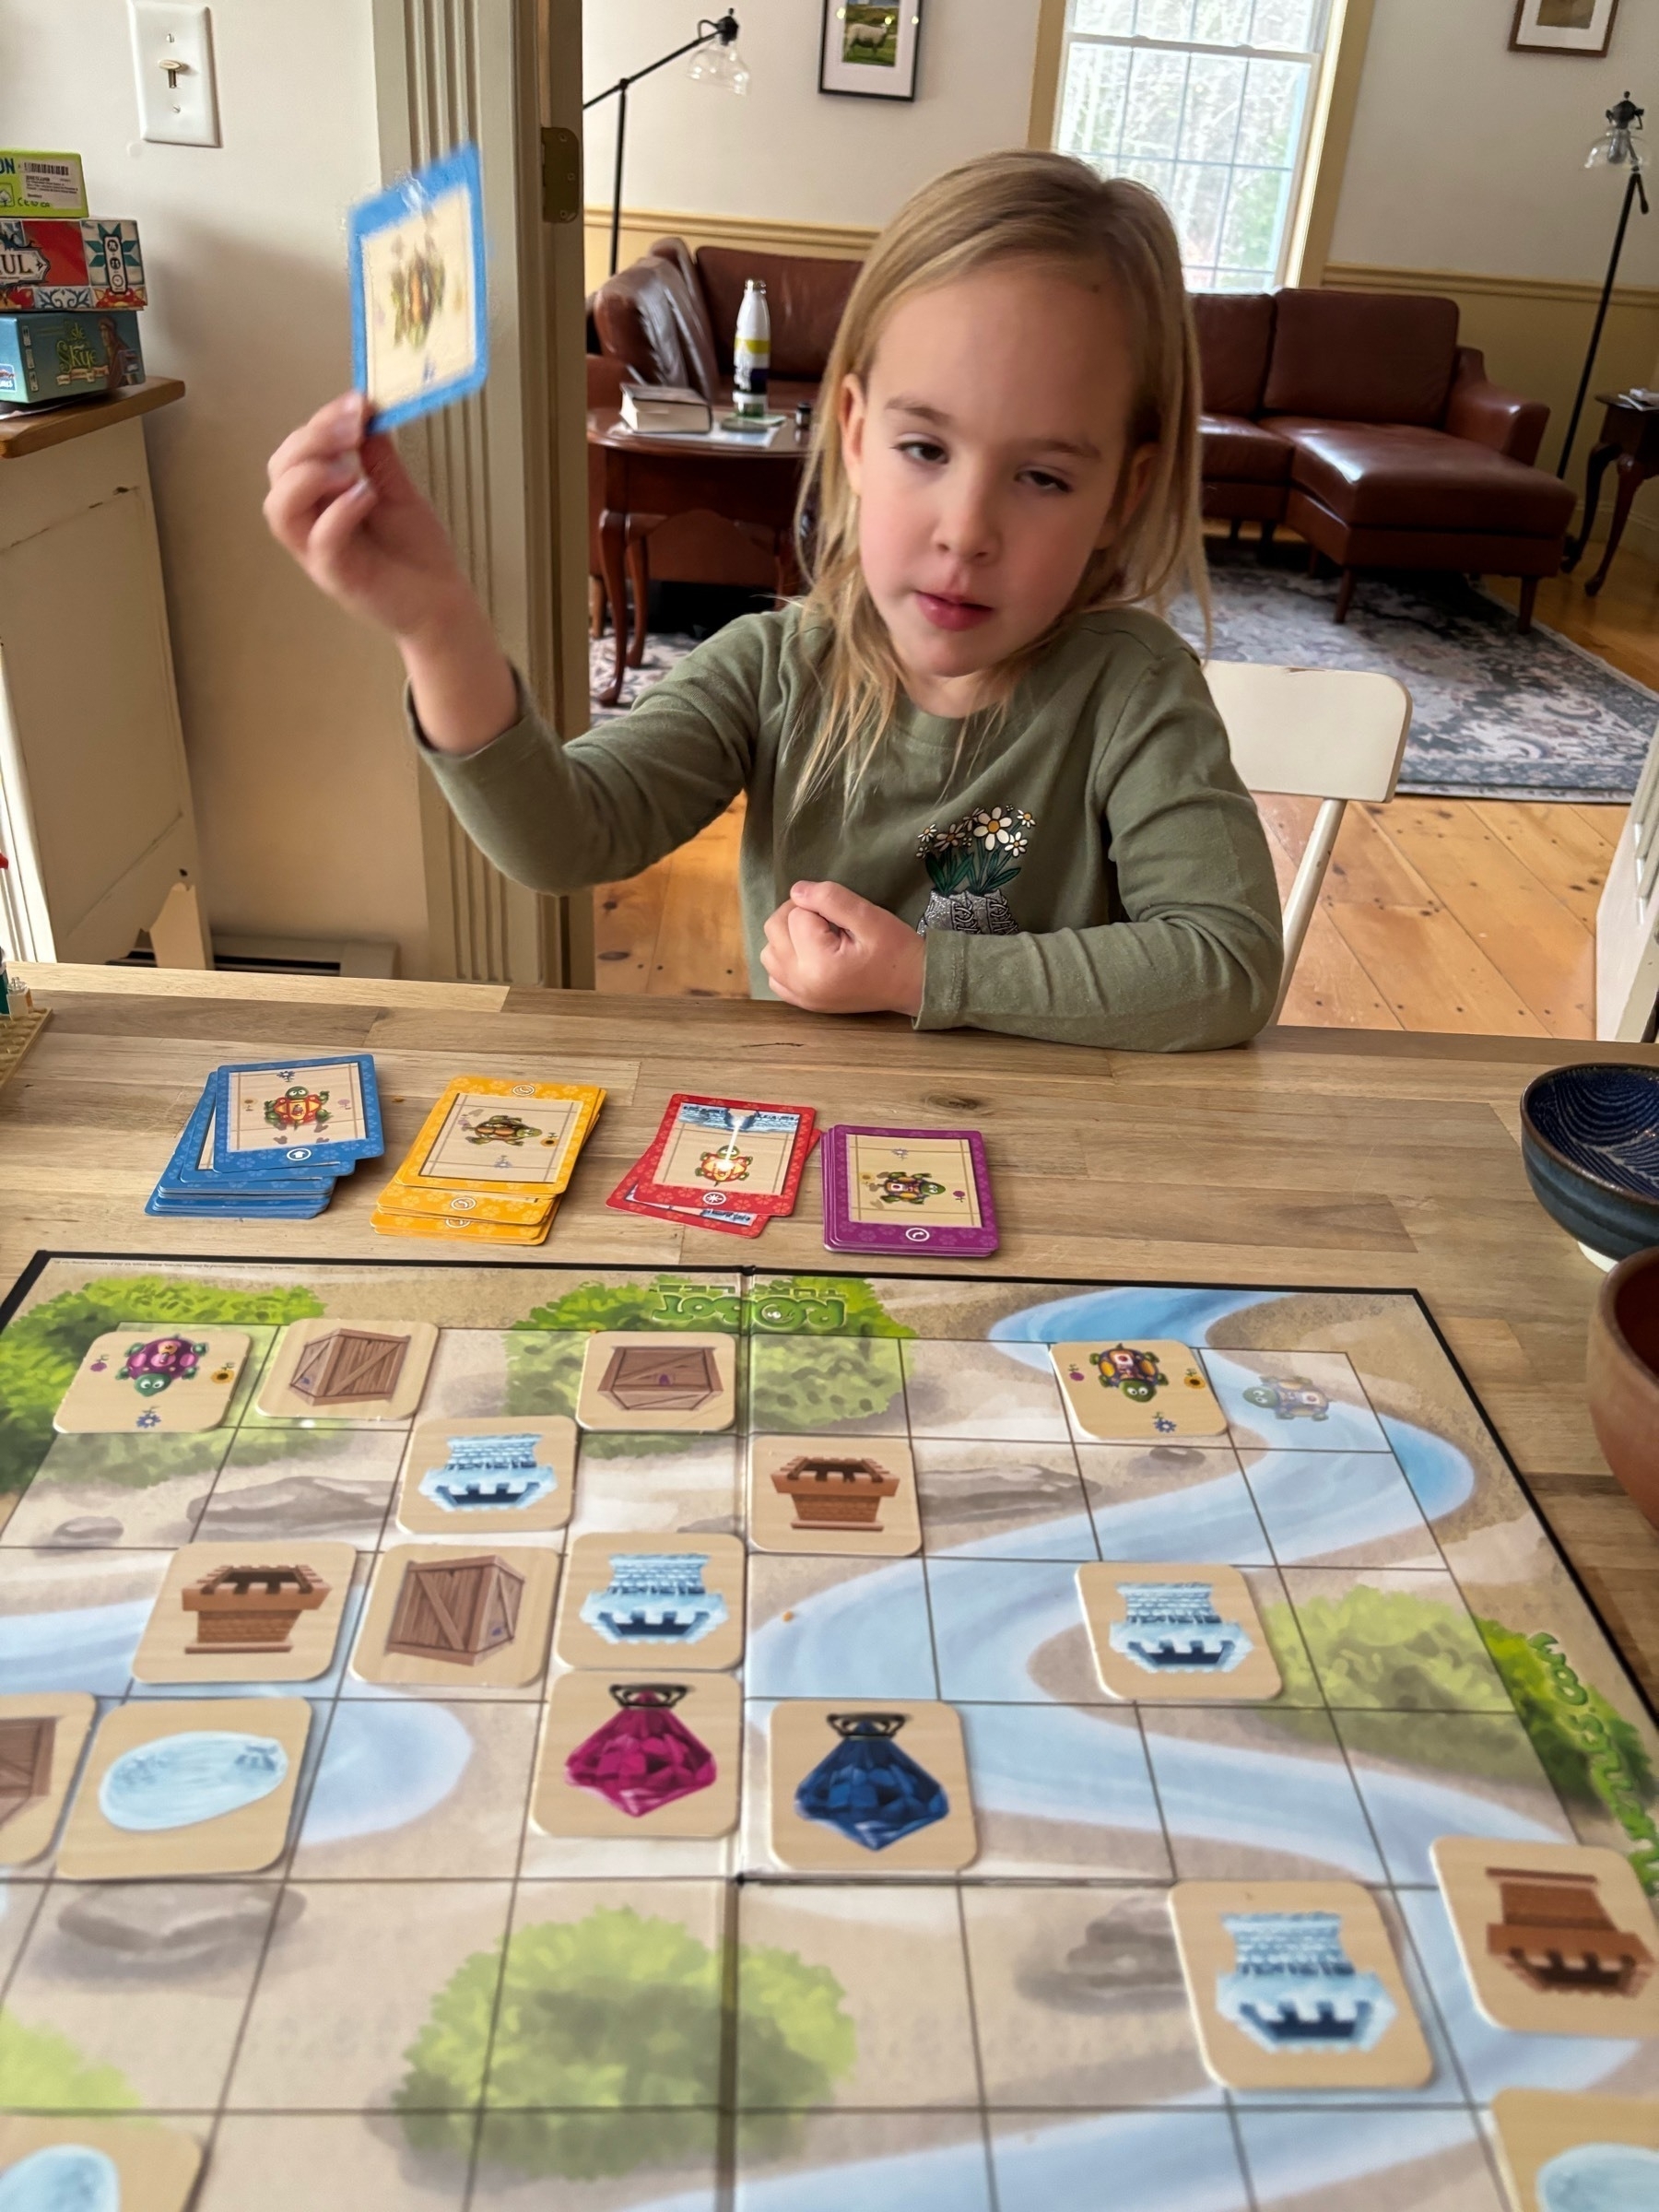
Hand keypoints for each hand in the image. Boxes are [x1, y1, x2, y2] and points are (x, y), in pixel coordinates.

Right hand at [264, 393, 514, 752]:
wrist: (443, 605)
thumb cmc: (416, 554)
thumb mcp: (396, 492)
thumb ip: (377, 456)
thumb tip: (366, 409)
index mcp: (319, 500)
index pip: (295, 451)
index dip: (320, 421)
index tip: (357, 403)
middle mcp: (310, 525)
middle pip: (278, 472)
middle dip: (311, 440)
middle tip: (353, 428)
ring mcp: (319, 553)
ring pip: (281, 509)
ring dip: (310, 476)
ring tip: (351, 467)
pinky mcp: (338, 578)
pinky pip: (321, 541)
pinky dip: (339, 512)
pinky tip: (367, 494)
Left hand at [760, 881, 925, 1017]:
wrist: (913, 985)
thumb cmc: (896, 950)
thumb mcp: (869, 916)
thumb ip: (831, 898)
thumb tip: (797, 890)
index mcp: (819, 964)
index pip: (797, 913)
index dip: (819, 905)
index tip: (843, 916)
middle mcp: (801, 983)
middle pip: (774, 929)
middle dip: (798, 915)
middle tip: (829, 919)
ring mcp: (799, 996)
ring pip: (769, 950)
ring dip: (787, 935)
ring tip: (818, 936)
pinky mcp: (802, 1002)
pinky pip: (775, 974)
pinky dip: (785, 959)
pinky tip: (810, 954)